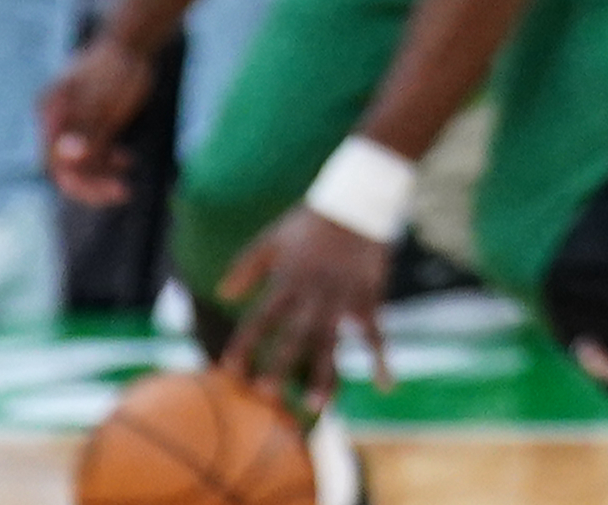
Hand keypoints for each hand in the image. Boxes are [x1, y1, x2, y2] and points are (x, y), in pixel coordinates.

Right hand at [41, 34, 156, 205]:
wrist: (134, 40)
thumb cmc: (116, 66)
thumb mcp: (103, 100)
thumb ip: (86, 130)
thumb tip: (67, 158)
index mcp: (52, 113)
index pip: (54, 160)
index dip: (76, 180)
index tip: (104, 190)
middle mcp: (59, 120)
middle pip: (67, 164)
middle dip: (91, 183)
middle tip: (121, 194)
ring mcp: (76, 121)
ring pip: (82, 160)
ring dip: (101, 175)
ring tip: (125, 187)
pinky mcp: (93, 121)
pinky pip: (95, 150)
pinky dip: (108, 159)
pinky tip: (126, 162)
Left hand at [219, 206, 394, 406]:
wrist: (358, 202)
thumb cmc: (310, 222)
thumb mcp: (272, 239)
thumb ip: (247, 266)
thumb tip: (222, 294)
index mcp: (288, 281)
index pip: (261, 317)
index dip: (245, 342)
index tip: (228, 369)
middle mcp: (314, 294)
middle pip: (296, 335)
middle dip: (281, 364)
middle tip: (267, 394)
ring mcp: (343, 299)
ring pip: (333, 341)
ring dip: (325, 374)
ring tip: (317, 405)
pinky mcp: (368, 298)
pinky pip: (376, 334)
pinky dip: (382, 359)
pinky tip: (386, 385)